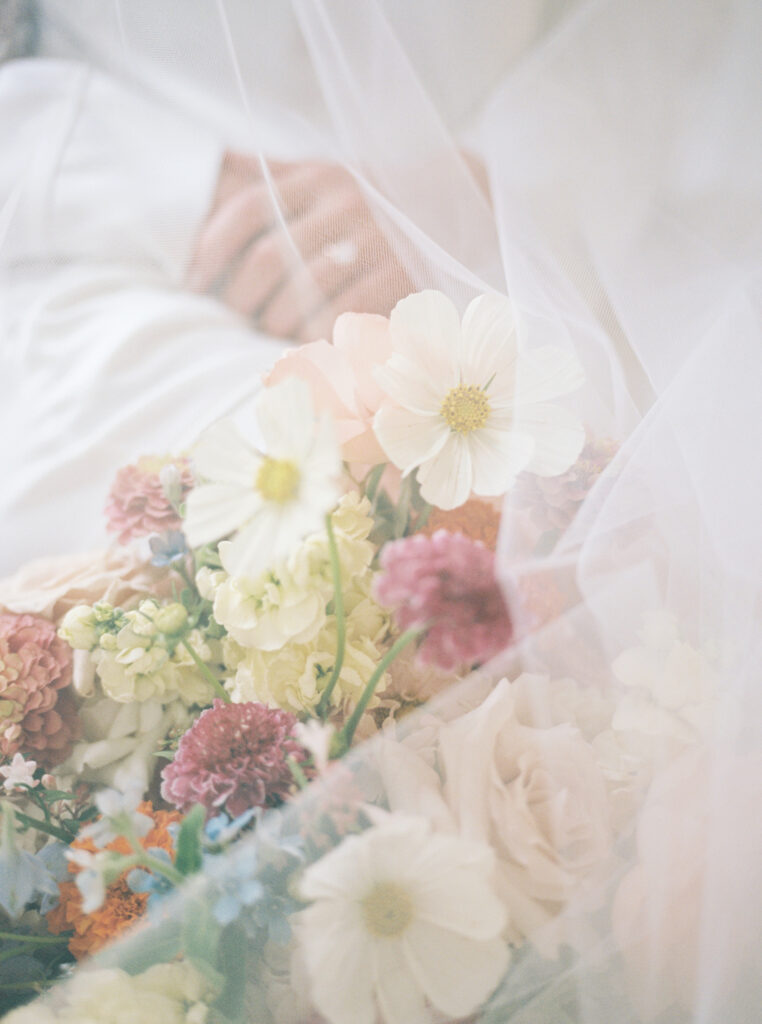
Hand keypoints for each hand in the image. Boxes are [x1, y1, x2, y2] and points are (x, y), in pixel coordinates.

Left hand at [187, 152, 412, 341]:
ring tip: (268, 332)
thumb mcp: (326, 172)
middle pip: (269, 259)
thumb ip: (272, 172)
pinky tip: (306, 342)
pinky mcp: (400, 277)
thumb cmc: (372, 196)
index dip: (210, 249)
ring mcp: (376, 241)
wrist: (454, 202)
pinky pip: (344, 316)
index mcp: (318, 177)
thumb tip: (214, 164)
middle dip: (240, 298)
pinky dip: (317, 335)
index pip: (247, 210)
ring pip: (304, 294)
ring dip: (276, 323)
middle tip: (232, 317)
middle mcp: (345, 204)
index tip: (192, 282)